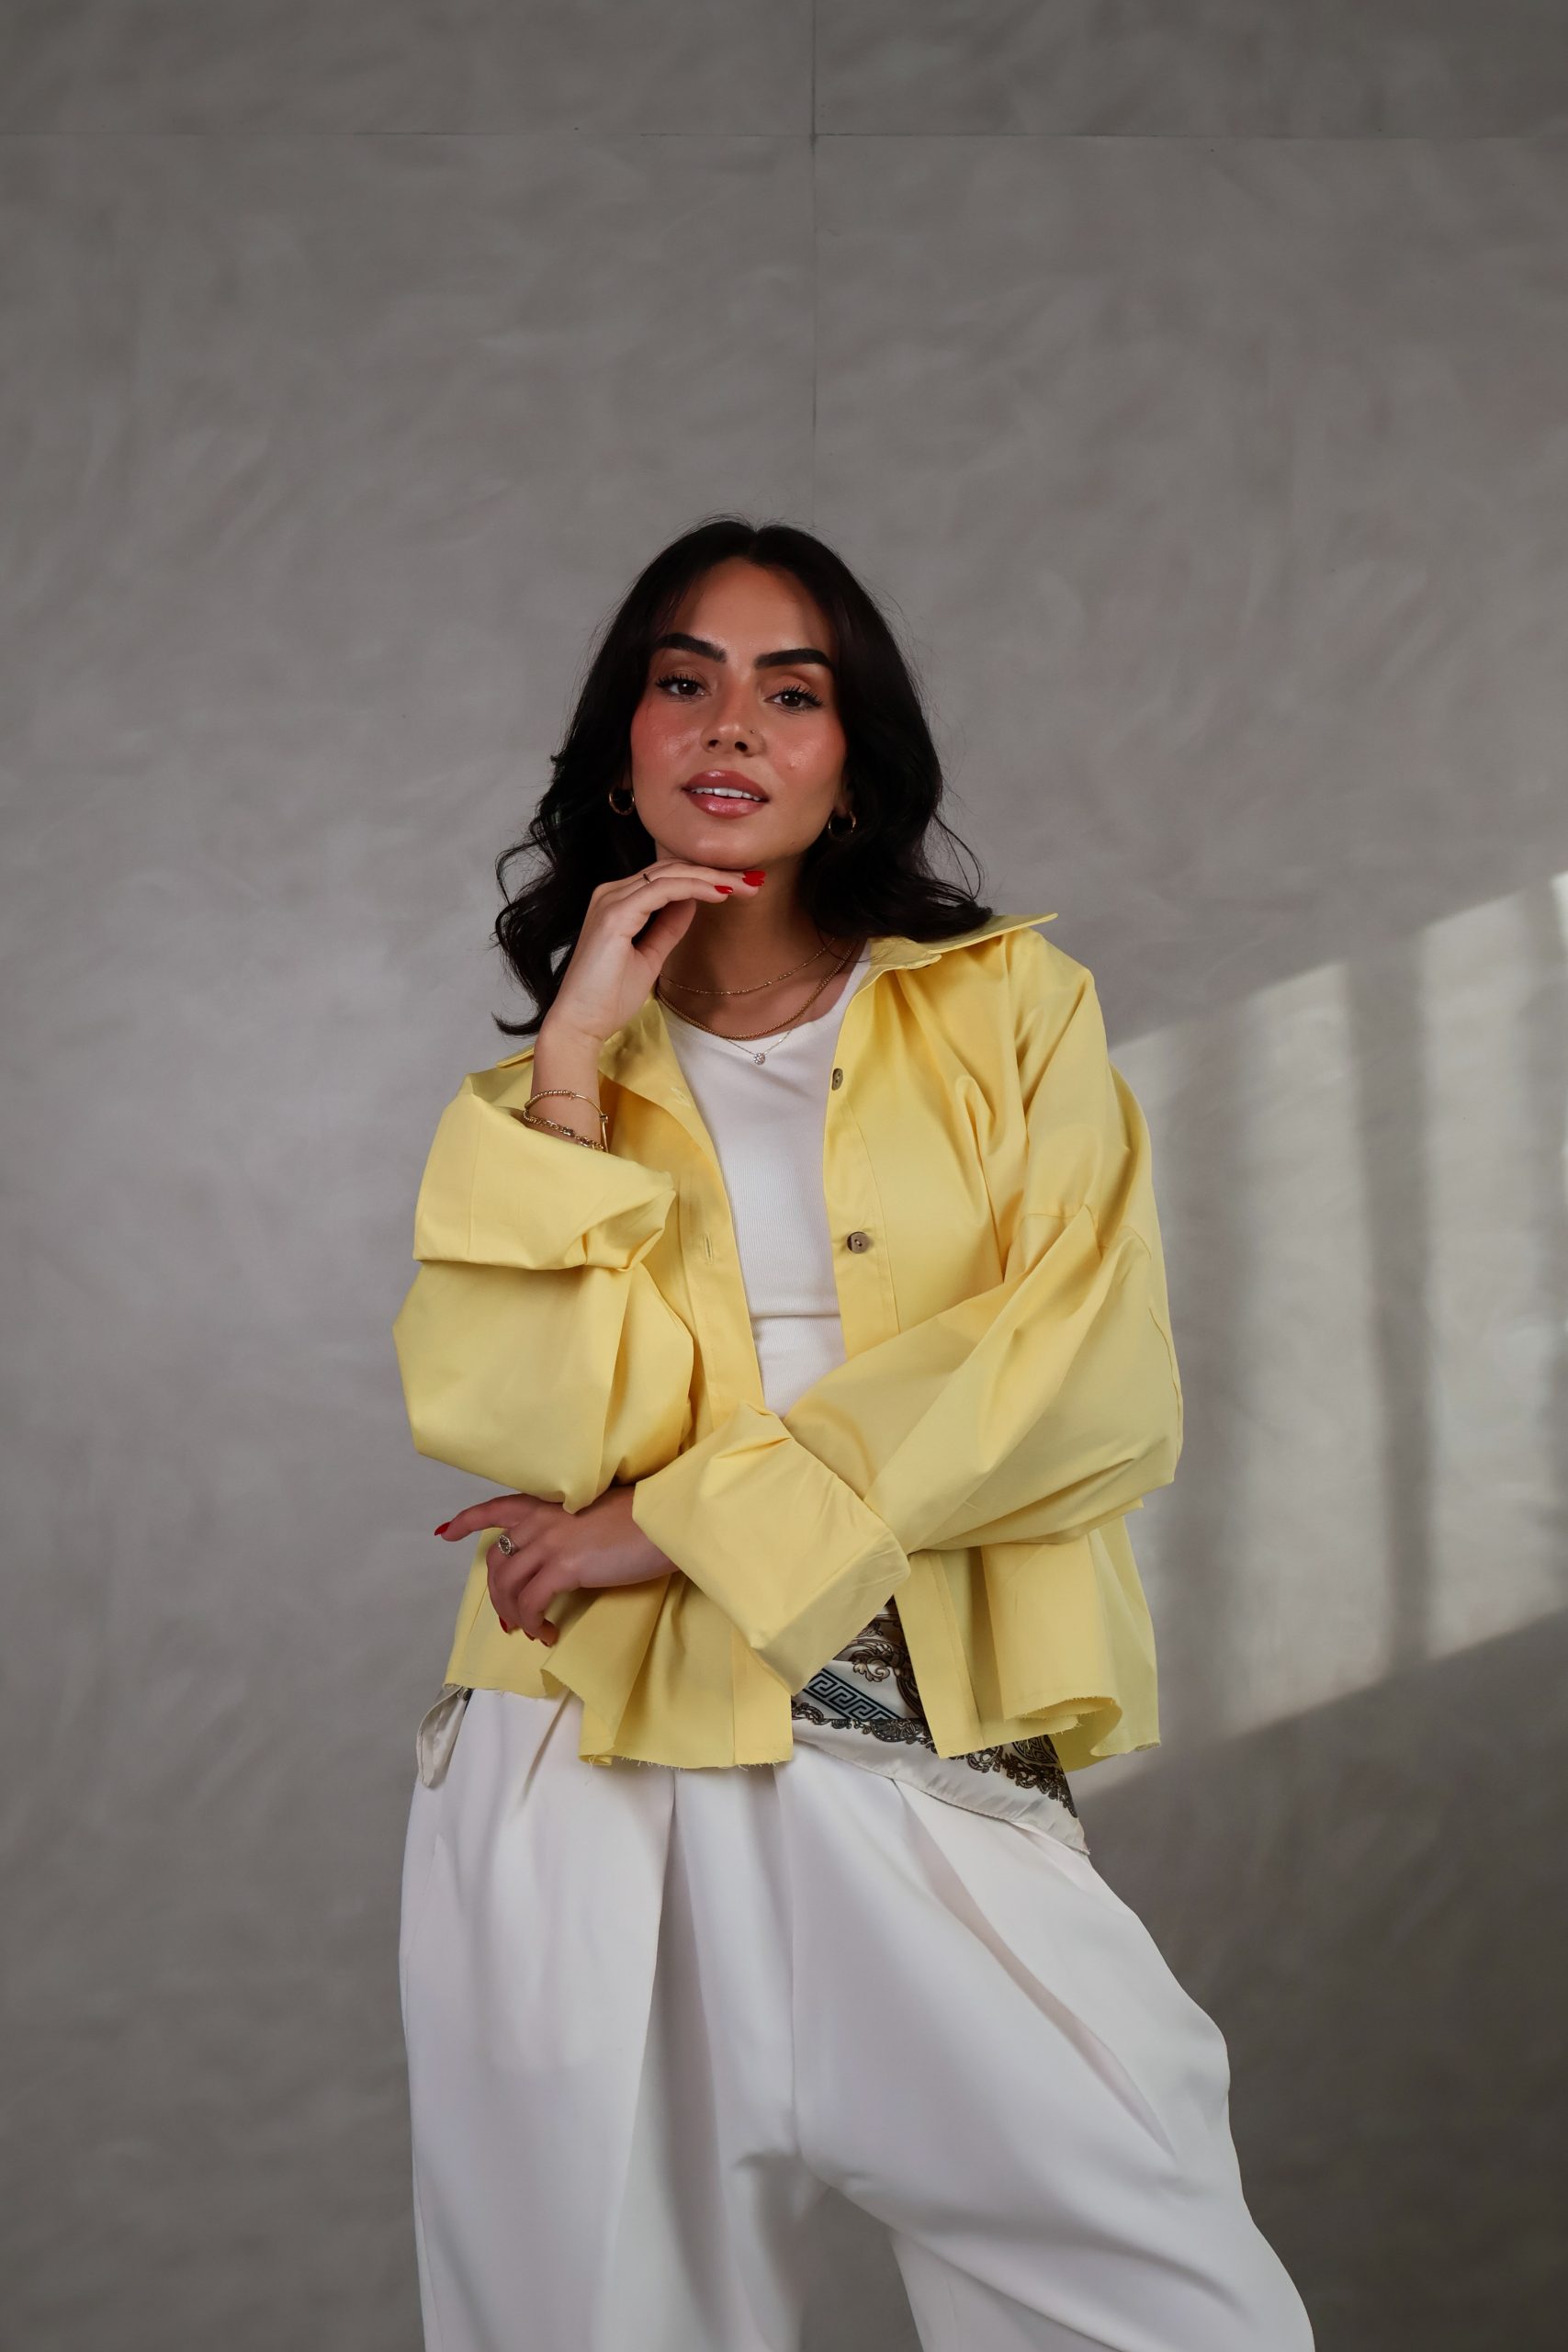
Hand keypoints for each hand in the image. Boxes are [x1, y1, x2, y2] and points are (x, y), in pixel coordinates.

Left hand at [434, 1485, 673, 1644]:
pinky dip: (533, 1624)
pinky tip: (548, 1633)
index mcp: (546, 1503)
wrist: (662, 1521)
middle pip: (497, 1561)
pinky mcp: (563, 1568)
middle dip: (497, 1594)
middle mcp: (540, 1520)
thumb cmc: (639, 1517)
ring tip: (531, 1630)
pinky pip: (531, 1604)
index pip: (495, 1509)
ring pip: (507, 1586)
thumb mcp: (593, 1513)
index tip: (445, 1533)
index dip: (467, 1521)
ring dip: (513, 1615)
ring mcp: (549, 1543)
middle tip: (510, 1618)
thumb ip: (569, 1526)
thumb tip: (562, 1554)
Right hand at [542, 860, 763, 1047]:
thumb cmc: (609, 998)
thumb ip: (668, 927)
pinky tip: (719, 893)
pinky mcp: (614, 915)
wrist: (581, 1024)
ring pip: (669, 875)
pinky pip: (662, 891)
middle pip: (670, 869)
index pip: (667, 877)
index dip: (704, 877)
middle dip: (714, 872)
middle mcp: (611, 893)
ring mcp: (610, 901)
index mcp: (617, 901)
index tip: (740, 886)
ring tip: (743, 885)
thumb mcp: (651, 956)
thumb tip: (693, 901)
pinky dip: (694, 888)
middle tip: (753, 881)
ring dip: (711, 877)